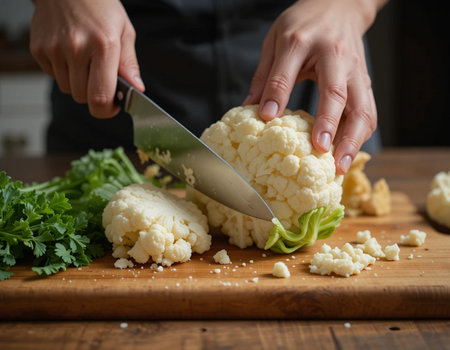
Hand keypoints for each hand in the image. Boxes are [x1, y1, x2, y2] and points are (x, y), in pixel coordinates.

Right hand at [30, 0, 144, 117]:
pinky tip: (70, 54)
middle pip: (83, 98)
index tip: (113, 106)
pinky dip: (63, 72)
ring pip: (68, 89)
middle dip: (94, 95)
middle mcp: (77, 49)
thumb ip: (129, 64)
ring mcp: (54, 49)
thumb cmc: (99, 6)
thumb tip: (137, 88)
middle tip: (101, 79)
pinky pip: (53, 76)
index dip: (107, 110)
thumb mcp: (124, 31)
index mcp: (103, 46)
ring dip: (78, 84)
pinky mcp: (39, 49)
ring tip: (85, 61)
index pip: (100, 98)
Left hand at [243, 0, 385, 173]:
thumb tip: (250, 110)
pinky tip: (348, 153)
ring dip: (353, 139)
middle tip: (321, 153)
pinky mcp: (365, 82)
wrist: (339, 5)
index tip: (268, 119)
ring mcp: (355, 70)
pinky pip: (368, 112)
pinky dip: (360, 135)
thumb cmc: (303, 23)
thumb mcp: (275, 40)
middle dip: (330, 126)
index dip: (278, 95)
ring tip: (339, 166)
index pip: (288, 72)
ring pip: (362, 108)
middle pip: (337, 94)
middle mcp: (334, 57)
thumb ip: (265, 76)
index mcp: (303, 41)